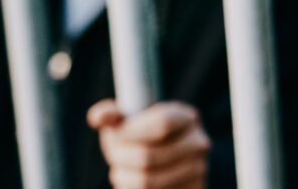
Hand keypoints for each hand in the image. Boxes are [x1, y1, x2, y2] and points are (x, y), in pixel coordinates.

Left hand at [87, 100, 210, 188]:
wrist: (174, 161)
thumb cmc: (147, 137)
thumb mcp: (136, 119)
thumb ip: (115, 115)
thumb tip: (99, 117)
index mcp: (187, 118)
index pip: (163, 123)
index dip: (132, 131)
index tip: (115, 134)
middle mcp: (198, 144)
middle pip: (148, 156)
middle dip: (119, 157)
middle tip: (113, 154)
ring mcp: (197, 171)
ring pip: (146, 182)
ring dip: (123, 178)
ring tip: (120, 171)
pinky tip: (131, 182)